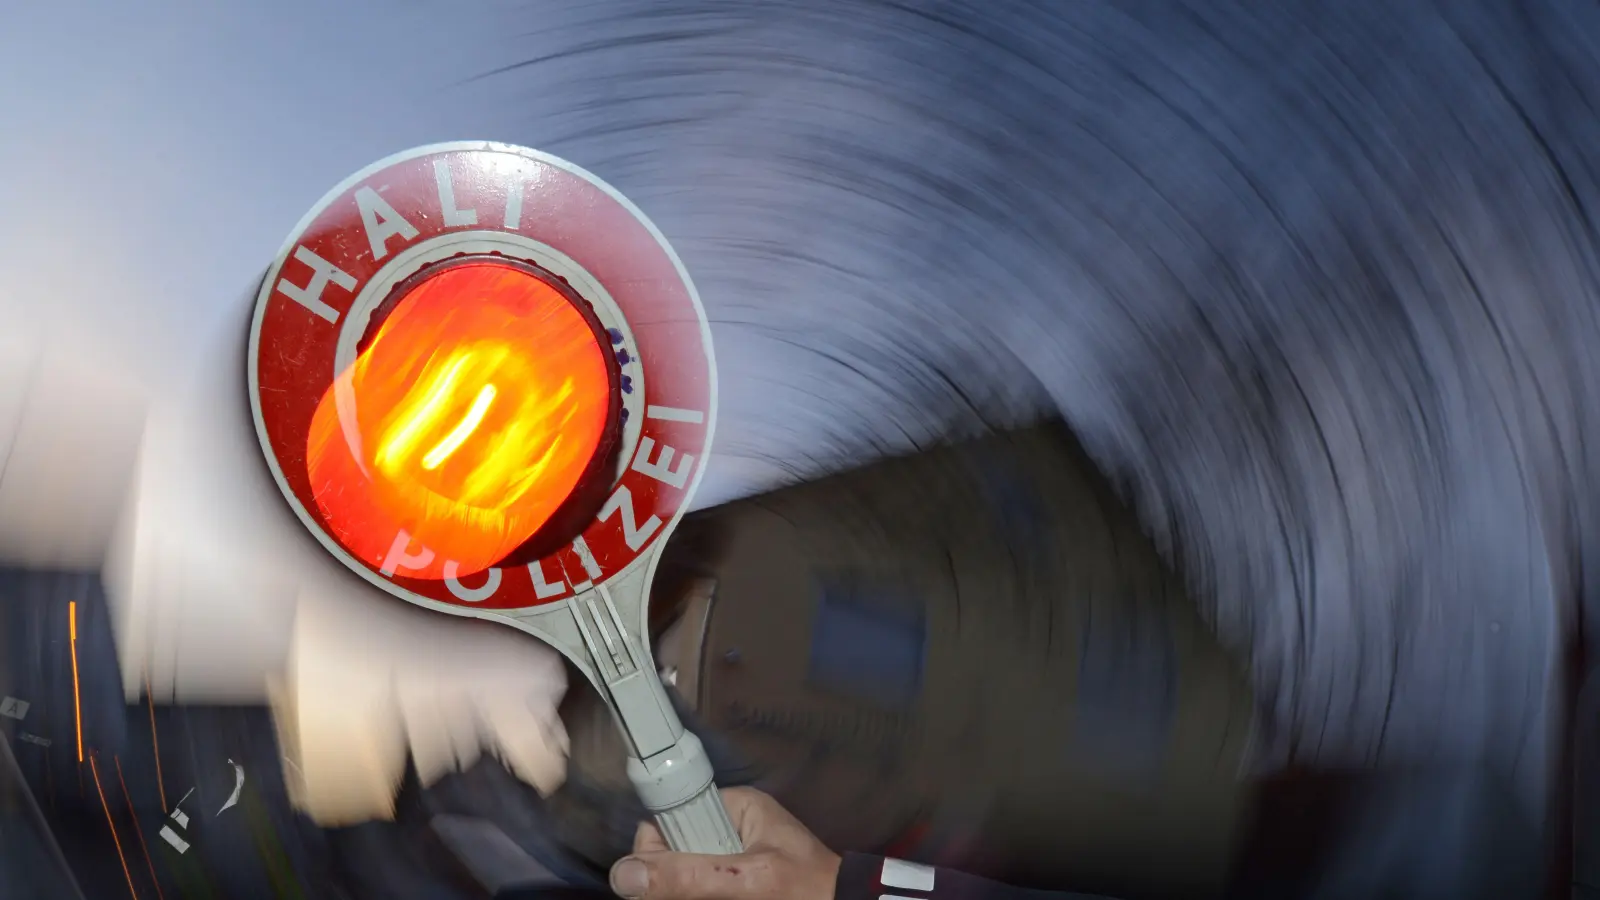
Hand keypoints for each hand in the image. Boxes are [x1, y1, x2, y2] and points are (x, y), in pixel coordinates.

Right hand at [610, 788, 841, 899]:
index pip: (670, 816)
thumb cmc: (812, 891)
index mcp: (736, 809)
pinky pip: (704, 890)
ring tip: (717, 899)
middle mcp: (732, 830)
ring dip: (682, 892)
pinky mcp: (737, 887)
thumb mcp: (749, 880)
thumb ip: (689, 876)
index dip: (654, 849)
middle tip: (700, 896)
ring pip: (684, 880)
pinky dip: (701, 898)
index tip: (651, 880)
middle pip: (673, 855)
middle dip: (671, 883)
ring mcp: (734, 863)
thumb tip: (625, 874)